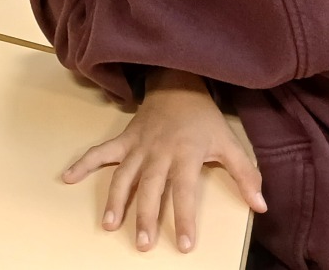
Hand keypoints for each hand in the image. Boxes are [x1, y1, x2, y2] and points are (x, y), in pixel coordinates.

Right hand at [64, 70, 266, 253]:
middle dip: (145, 216)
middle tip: (142, 244)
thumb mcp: (230, 143)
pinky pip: (101, 152)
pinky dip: (83, 164)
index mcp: (186, 154)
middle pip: (150, 188)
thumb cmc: (204, 118)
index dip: (185, 218)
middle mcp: (159, 152)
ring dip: (116, 200)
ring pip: (124, 176)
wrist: (178, 83)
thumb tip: (261, 206)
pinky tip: (67, 178)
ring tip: (109, 224)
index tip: (185, 244)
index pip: (185, 191)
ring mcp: (138, 145)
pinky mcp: (124, 139)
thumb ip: (246, 175)